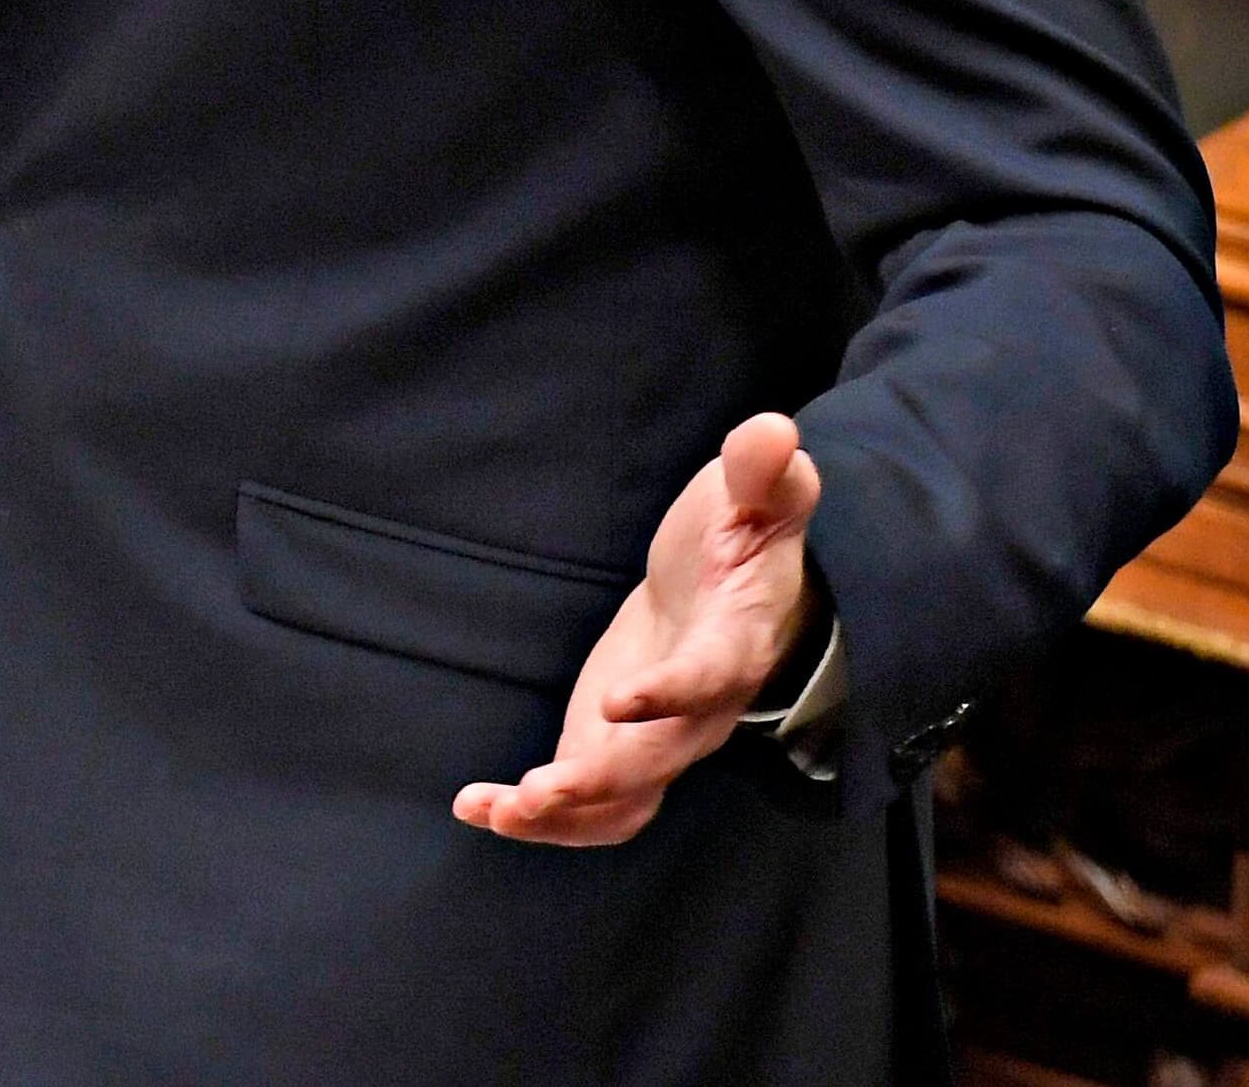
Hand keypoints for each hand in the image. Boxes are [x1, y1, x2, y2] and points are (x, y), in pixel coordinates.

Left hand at [454, 412, 822, 847]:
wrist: (732, 587)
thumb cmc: (743, 536)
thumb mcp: (757, 496)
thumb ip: (763, 472)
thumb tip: (772, 432)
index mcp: (738, 644)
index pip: (711, 678)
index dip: (669, 693)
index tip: (617, 700)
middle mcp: (704, 709)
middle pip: (660, 760)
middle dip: (601, 780)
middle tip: (538, 792)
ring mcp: (661, 738)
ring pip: (624, 801)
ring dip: (561, 816)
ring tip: (493, 812)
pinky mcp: (621, 747)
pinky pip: (590, 802)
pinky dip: (539, 814)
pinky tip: (475, 806)